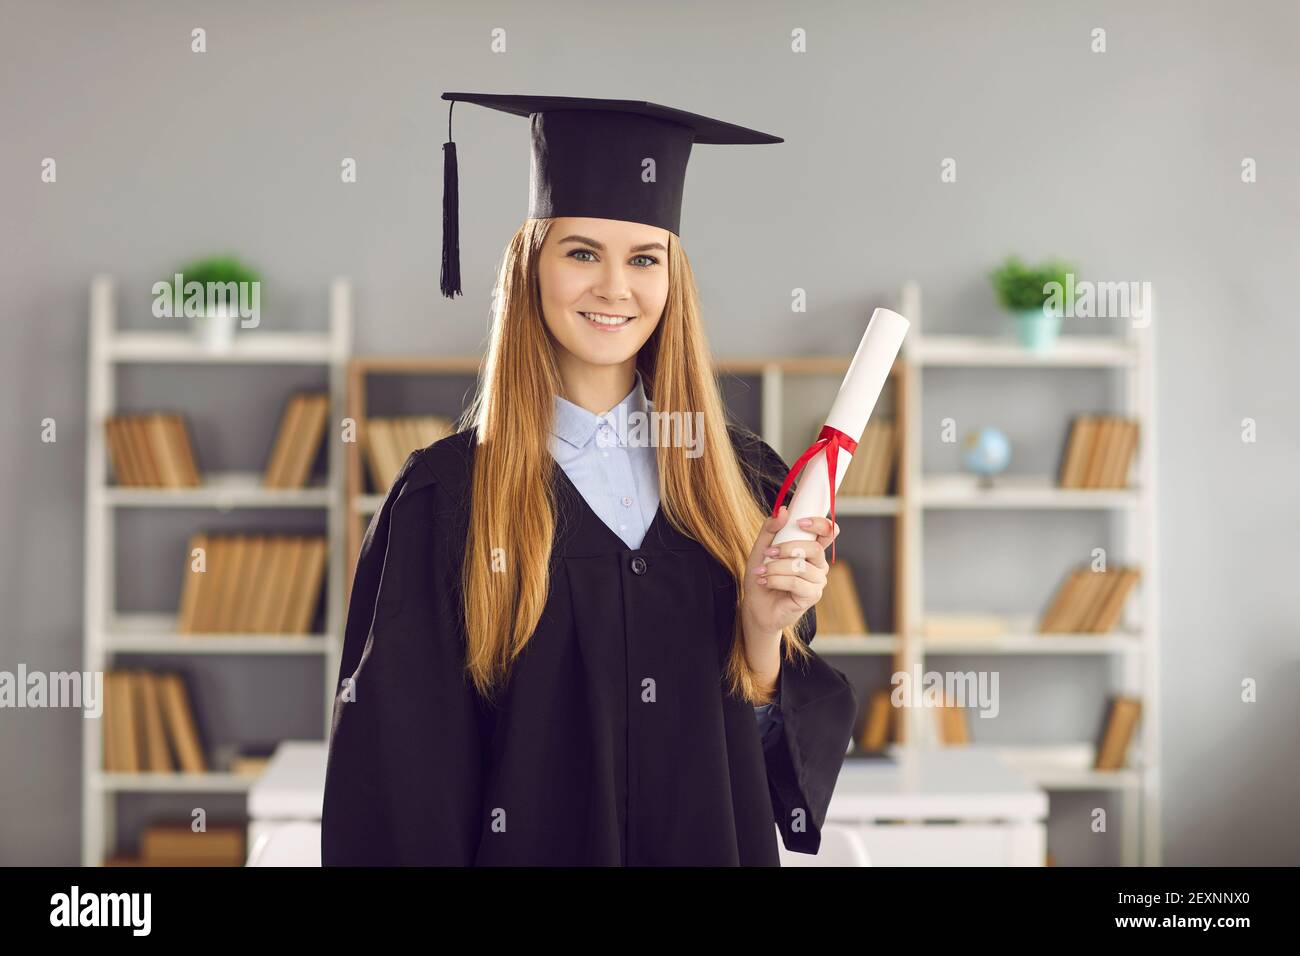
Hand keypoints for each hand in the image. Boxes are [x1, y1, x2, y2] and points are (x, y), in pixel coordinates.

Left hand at [740, 506, 840, 644]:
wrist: (755, 605)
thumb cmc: (763, 574)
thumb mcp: (762, 547)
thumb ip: (771, 528)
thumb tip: (783, 510)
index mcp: (812, 549)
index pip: (829, 531)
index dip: (820, 524)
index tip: (799, 522)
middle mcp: (819, 564)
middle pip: (814, 548)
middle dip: (787, 548)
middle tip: (769, 553)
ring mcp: (818, 581)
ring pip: (801, 566)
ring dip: (776, 567)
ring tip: (762, 571)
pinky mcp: (812, 596)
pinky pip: (796, 582)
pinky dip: (776, 580)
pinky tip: (765, 582)